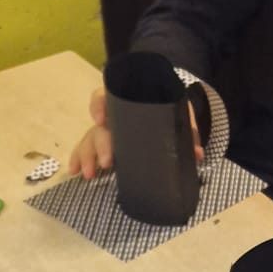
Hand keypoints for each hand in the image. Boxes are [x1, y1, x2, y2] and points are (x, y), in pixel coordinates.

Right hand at [67, 86, 204, 180]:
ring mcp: (106, 129)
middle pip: (99, 126)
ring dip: (87, 157)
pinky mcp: (104, 143)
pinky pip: (87, 148)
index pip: (107, 96)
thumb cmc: (168, 107)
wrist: (164, 103)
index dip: (100, 106)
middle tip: (108, 163)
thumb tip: (197, 154)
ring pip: (89, 139)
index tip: (102, 119)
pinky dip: (79, 159)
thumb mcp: (179, 114)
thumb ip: (187, 130)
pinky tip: (75, 172)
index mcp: (129, 101)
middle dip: (100, 145)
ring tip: (89, 175)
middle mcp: (113, 115)